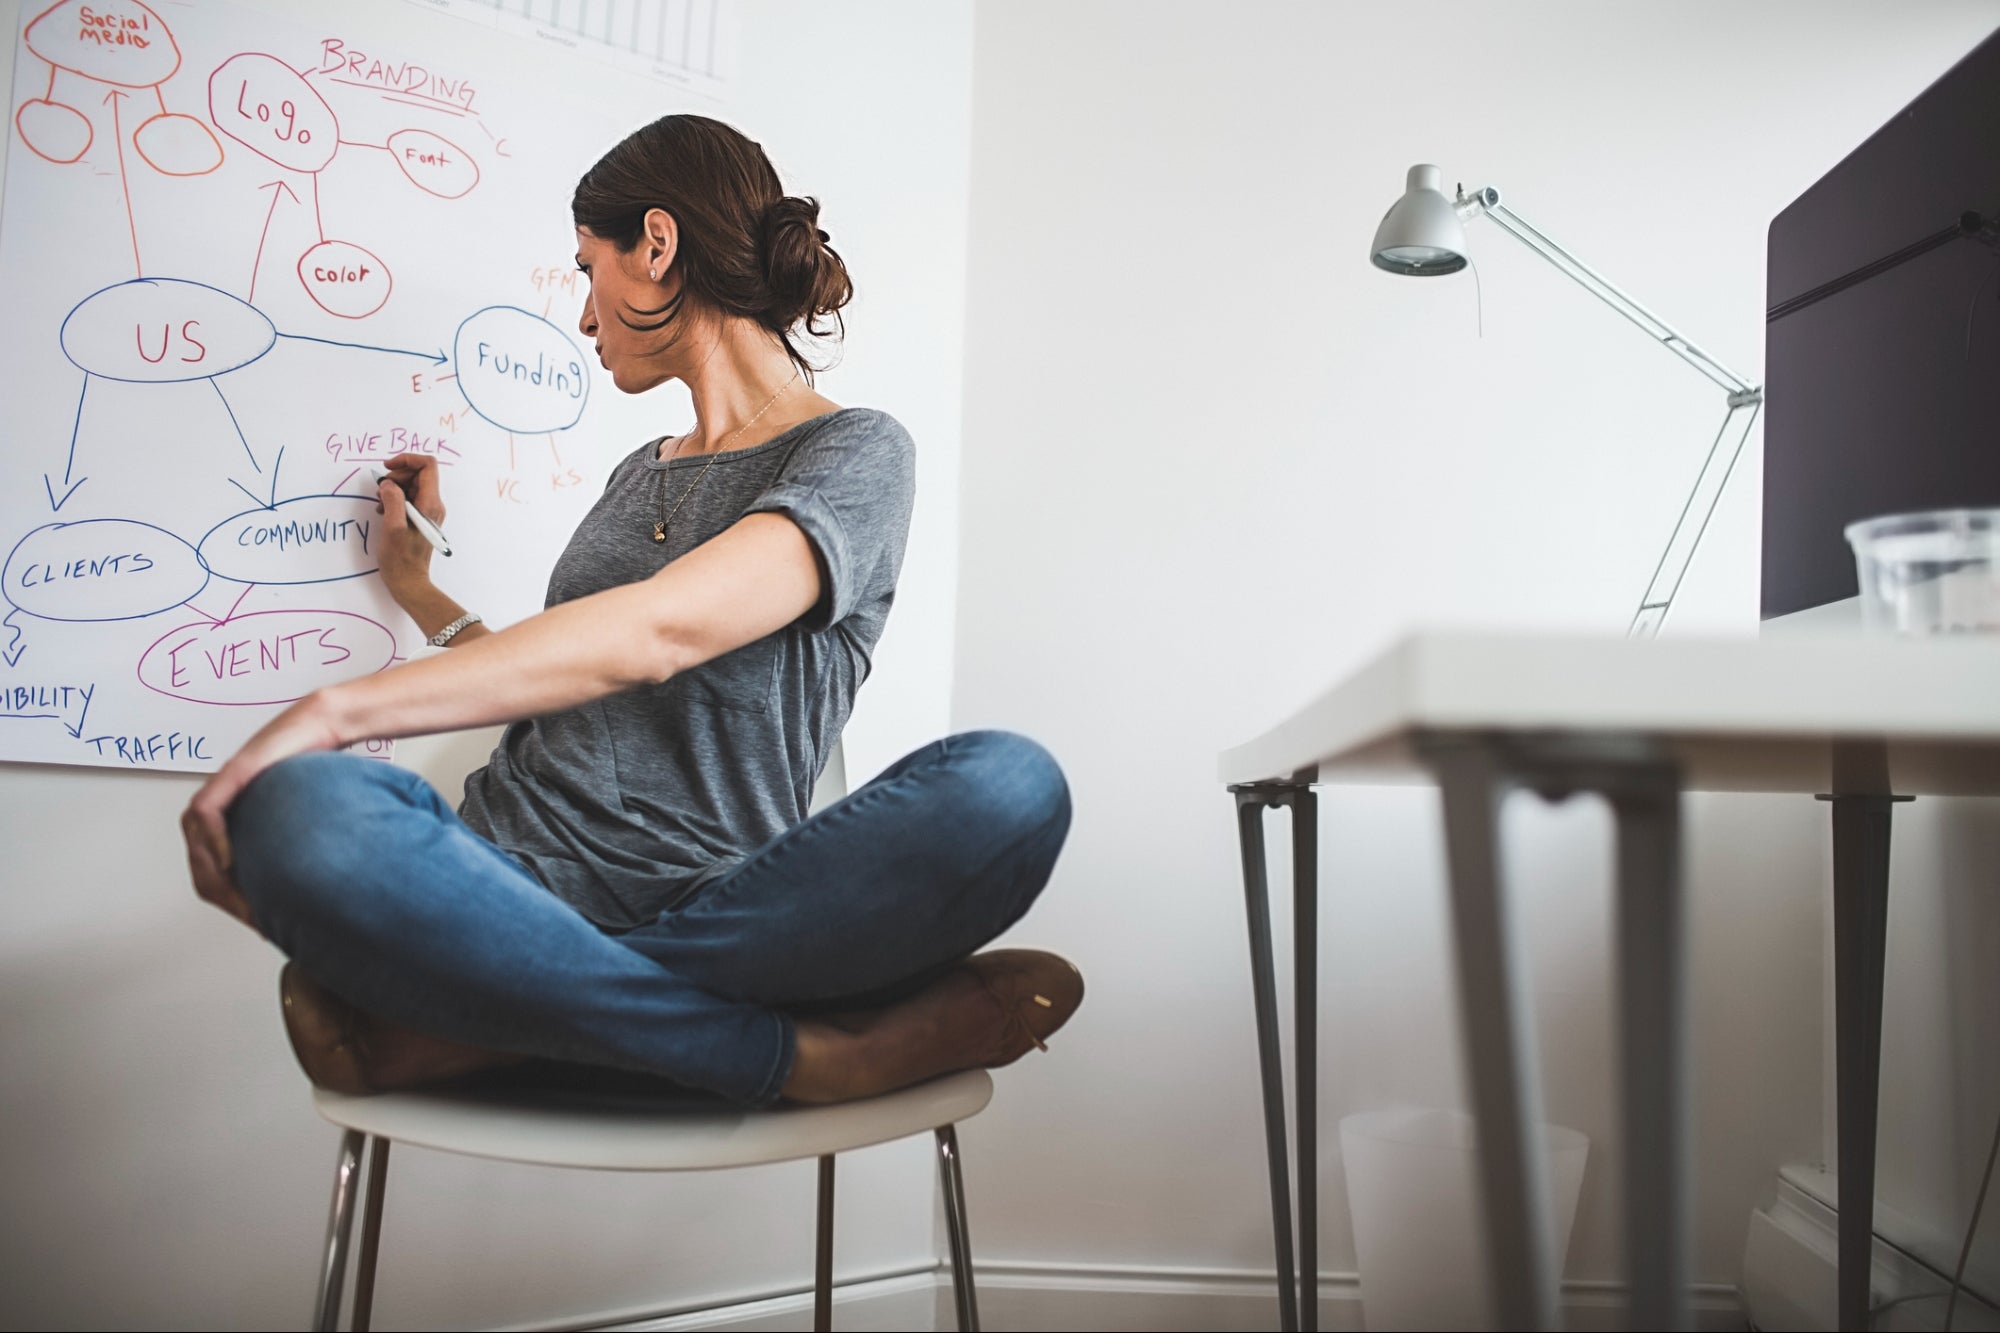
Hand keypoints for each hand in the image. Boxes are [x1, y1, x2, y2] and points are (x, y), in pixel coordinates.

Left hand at [181, 692, 344, 930]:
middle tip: (250, 915)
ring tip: (237, 893)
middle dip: (221, 893)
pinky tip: (230, 859)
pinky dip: (213, 840)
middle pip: (200, 862)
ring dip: (212, 872)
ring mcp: (221, 790)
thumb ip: (297, 845)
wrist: (320, 728)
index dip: (232, 900)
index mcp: (236, 822)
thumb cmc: (317, 770)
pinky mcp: (229, 775)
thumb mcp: (306, 819)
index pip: (216, 871)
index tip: (258, 921)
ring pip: (195, 841)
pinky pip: (205, 813)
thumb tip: (316, 888)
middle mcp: (221, 808)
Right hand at [374, 452, 446, 597]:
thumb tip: (389, 484)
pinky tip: (383, 510)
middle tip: (380, 490)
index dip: (407, 460)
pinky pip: (409, 498)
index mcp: (431, 504)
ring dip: (393, 488)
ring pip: (412, 485)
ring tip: (380, 503)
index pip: (427, 465)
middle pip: (418, 474)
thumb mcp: (392, 527)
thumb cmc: (400, 559)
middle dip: (396, 476)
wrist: (408, 581)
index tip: (387, 468)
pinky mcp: (420, 519)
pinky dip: (394, 498)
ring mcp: (428, 512)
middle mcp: (433, 505)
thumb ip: (393, 500)